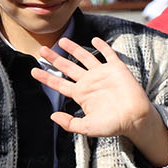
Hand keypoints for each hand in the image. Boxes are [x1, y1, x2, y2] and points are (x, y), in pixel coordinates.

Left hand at [32, 37, 167, 166]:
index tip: (33, 70)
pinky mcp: (116, 69)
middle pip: (67, 67)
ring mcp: (102, 74)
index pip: (59, 84)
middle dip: (54, 59)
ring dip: (73, 49)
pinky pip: (108, 54)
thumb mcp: (87, 128)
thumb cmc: (113, 125)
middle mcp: (89, 82)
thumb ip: (69, 123)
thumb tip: (52, 116)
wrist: (135, 118)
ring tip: (61, 41)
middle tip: (41, 50)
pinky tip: (95, 39)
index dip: (46, 77)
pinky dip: (102, 46)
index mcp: (81, 94)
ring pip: (84, 57)